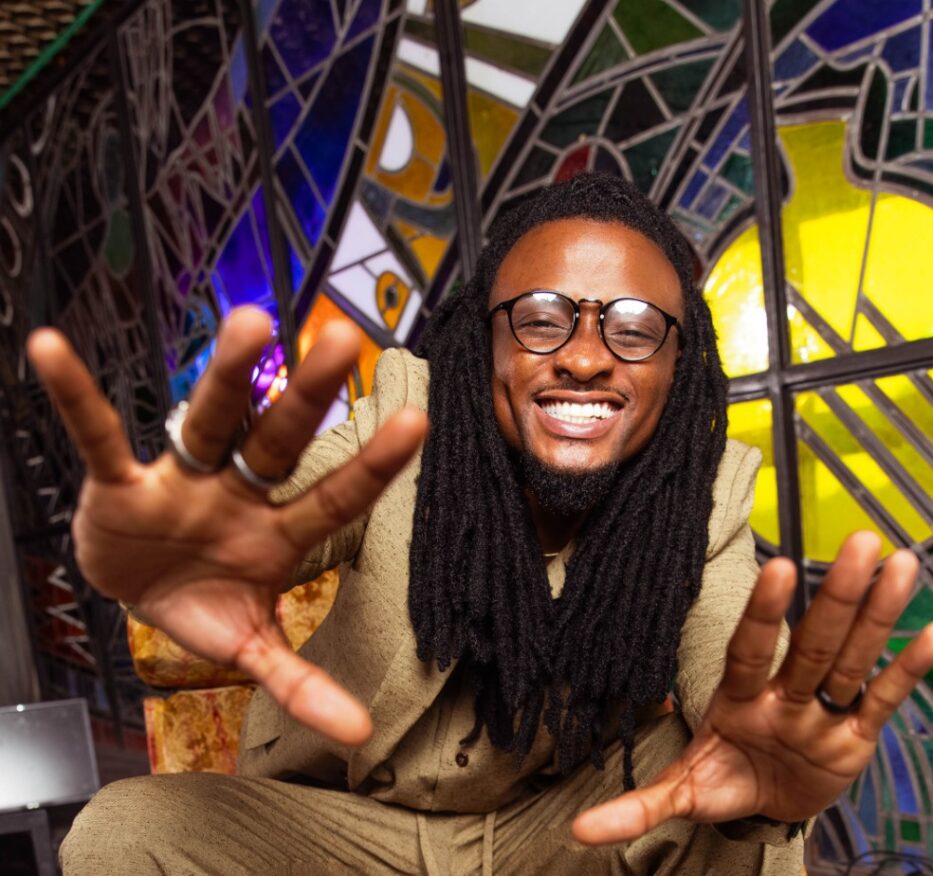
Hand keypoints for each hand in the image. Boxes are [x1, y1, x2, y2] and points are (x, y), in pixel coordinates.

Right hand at [27, 308, 427, 746]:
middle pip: (278, 440)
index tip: (418, 423)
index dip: (373, 465)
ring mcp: (182, 482)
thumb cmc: (206, 601)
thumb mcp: (250, 642)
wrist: (139, 588)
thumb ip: (299, 680)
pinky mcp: (122, 484)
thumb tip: (359, 735)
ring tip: (252, 324)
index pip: (335, 496)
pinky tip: (53, 350)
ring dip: (228, 376)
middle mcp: (239, 493)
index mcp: (279, 532)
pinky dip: (77, 400)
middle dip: (306, 397)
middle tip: (343, 341)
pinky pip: (99, 438)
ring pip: (210, 421)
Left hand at [573, 531, 932, 842]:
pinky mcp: (856, 736)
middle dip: (836, 596)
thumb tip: (577, 832)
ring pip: (851, 657)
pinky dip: (907, 671)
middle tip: (864, 542)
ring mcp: (823, 711)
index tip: (778, 566)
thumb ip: (637, 807)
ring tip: (900, 562)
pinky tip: (931, 631)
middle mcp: (784, 694)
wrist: (766, 804)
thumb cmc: (723, 781)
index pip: (751, 649)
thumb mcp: (682, 795)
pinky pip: (883, 699)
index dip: (765, 613)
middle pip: (813, 641)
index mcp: (739, 698)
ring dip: (877, 615)